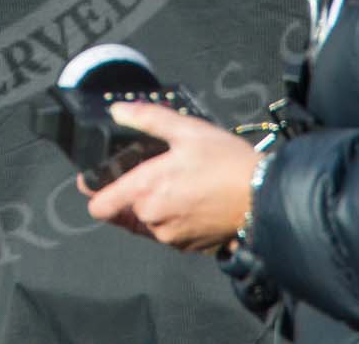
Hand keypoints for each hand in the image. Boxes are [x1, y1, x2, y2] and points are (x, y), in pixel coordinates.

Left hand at [81, 102, 262, 253]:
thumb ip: (147, 119)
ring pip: (145, 224)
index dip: (94, 191)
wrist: (264, 197)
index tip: (97, 179)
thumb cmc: (227, 163)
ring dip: (150, 208)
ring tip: (175, 185)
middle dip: (130, 194)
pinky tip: (188, 200)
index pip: (99, 206)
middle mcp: (153, 219)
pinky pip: (167, 233)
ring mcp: (171, 237)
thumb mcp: (187, 130)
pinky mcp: (188, 247)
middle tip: (150, 173)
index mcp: (145, 191)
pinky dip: (171, 219)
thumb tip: (118, 112)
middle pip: (122, 212)